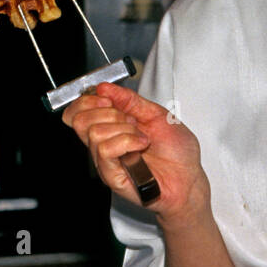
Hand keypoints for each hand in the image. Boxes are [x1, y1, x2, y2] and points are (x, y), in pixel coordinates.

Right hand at [62, 82, 209, 224]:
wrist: (189, 179)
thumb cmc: (177, 152)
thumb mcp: (156, 114)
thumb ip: (129, 99)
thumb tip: (104, 88)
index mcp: (110, 127)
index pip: (77, 112)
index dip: (88, 100)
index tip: (108, 98)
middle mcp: (103, 144)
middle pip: (79, 120)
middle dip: (109, 112)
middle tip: (131, 120)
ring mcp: (106, 161)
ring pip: (94, 133)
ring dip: (124, 129)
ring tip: (141, 137)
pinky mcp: (111, 176)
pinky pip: (106, 150)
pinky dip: (128, 141)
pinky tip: (141, 146)